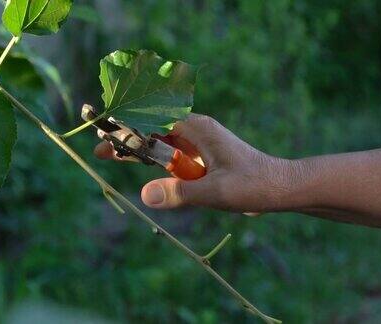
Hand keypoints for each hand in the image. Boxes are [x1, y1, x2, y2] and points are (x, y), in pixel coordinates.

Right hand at [94, 114, 295, 212]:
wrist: (281, 188)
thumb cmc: (253, 185)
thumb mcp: (215, 191)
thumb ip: (180, 192)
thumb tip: (144, 195)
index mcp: (197, 129)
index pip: (154, 121)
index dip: (128, 127)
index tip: (105, 133)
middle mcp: (195, 132)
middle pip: (153, 131)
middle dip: (127, 140)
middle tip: (100, 150)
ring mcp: (198, 144)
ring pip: (160, 144)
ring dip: (138, 150)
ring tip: (109, 155)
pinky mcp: (202, 158)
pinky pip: (172, 156)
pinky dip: (154, 161)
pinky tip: (142, 167)